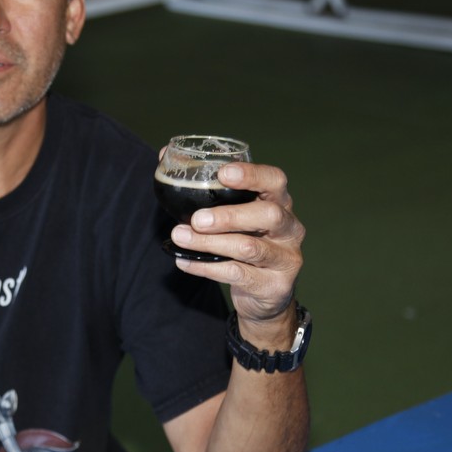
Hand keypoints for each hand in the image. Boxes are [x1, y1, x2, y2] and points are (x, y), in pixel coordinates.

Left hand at [170, 162, 304, 330]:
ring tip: (179, 237)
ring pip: (249, 248)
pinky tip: (183, 261)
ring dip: (209, 243)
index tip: (223, 174)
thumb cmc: (244, 241)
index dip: (252, 175)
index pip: (275, 180)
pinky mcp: (275, 285)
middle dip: (229, 216)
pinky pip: (237, 274)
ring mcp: (286, 258)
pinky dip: (205, 267)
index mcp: (280, 203)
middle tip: (197, 219)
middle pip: (268, 215)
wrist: (265, 295)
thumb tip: (162, 155)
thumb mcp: (233, 214)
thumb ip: (204, 189)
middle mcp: (290, 228)